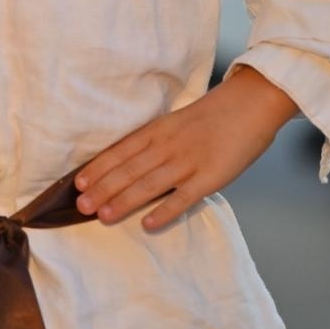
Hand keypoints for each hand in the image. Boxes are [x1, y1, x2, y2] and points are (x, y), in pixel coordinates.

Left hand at [74, 66, 298, 229]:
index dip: (99, 168)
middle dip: (103, 188)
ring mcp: (189, 162)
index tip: (78, 183)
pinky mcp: (211, 177)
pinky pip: (184, 197)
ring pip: (149, 184)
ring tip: (103, 216)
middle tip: (81, 206)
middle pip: (129, 170)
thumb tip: (131, 163)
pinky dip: (165, 211)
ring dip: (124, 201)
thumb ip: (157, 140)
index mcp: (159, 130)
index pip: (121, 151)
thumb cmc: (213, 115)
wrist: (251, 103)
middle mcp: (168, 145)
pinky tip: (148, 224)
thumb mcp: (177, 121)